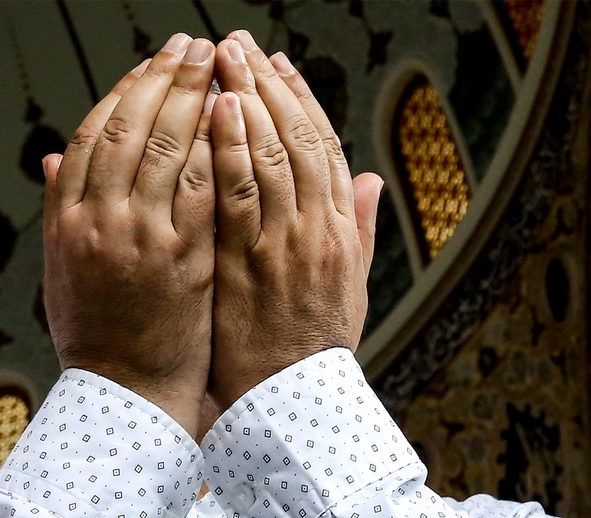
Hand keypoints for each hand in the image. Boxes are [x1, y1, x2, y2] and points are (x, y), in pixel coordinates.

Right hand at [42, 34, 217, 436]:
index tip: (151, 62)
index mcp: (66, 219)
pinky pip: (200, 188)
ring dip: (193, 97)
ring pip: (165, 148)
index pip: (95, 134)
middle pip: (130, 128)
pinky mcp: (182, 258)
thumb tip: (52, 157)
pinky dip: (214, 146)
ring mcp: (140, 238)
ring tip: (219, 60)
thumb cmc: (97, 331)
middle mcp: (97, 221)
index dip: (125, 91)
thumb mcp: (61, 270)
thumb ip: (59, 210)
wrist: (125, 390)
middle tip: (191, 43)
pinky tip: (233, 114)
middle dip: (164, 78)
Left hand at [208, 31, 383, 408]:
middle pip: (297, 138)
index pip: (324, 147)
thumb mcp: (352, 286)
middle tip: (240, 43)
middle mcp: (319, 229)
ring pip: (273, 156)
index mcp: (341, 231)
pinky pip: (240, 196)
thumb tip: (373, 179)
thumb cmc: (315, 346)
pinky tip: (217, 111)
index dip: (300, 100)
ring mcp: (286, 244)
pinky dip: (232, 150)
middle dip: (267, 84)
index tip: (279, 64)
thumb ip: (360, 229)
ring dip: (248, 101)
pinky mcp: (251, 263)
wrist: (291, 402)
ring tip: (222, 58)